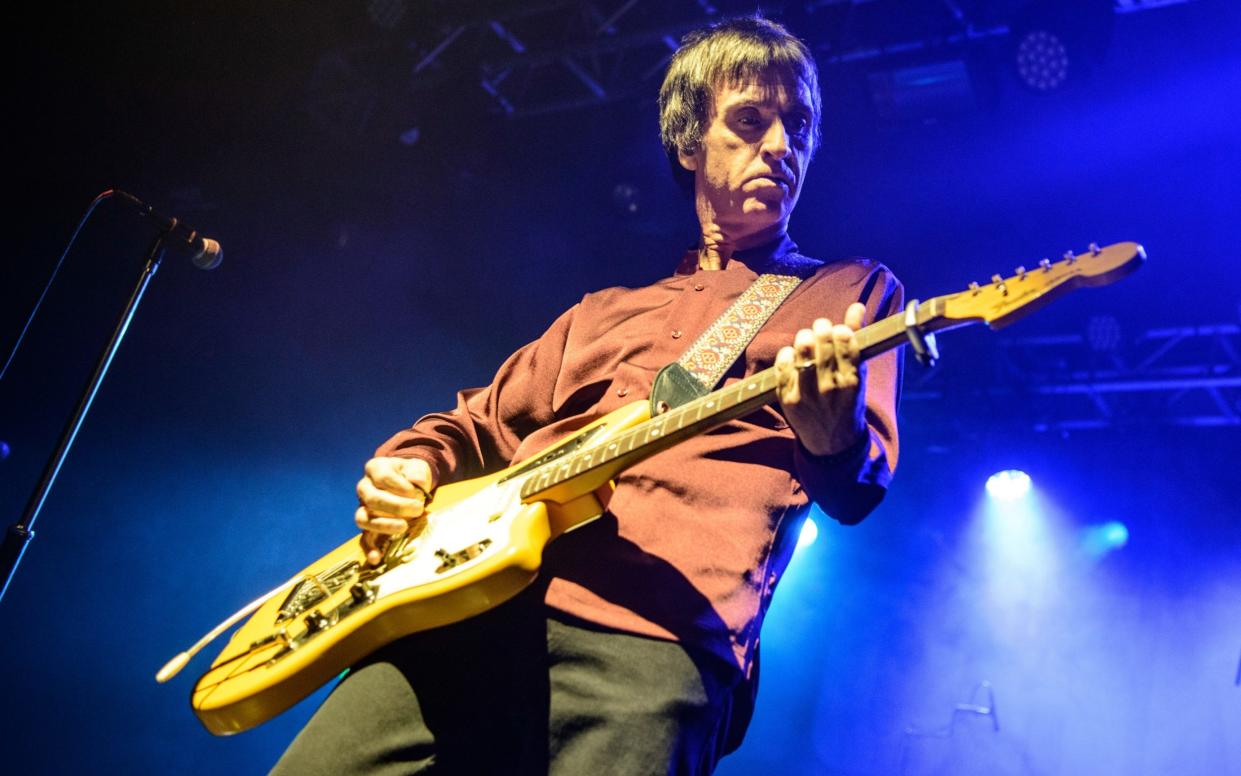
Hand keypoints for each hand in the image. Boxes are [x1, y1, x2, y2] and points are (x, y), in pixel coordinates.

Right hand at [355, 457, 433, 564]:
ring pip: (363, 518)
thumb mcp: (417, 468)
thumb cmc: (412, 475)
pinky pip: (364, 538)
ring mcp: (364, 507)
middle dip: (396, 506)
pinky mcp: (369, 526)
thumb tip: (416, 483)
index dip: (400, 486)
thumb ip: (417, 473)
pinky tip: (377, 558)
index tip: (416, 492)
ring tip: (403, 527)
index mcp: (375, 468)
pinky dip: (369, 549)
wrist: (410, 483)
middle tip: (417, 508)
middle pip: (372, 499)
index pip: (382, 477)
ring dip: (384, 525)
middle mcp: (364, 487)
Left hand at [775, 302, 867, 456]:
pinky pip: (783, 365)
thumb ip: (856, 339)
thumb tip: (857, 306)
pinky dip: (786, 354)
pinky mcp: (787, 399)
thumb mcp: (858, 374)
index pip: (845, 340)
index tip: (838, 330)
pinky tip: (792, 355)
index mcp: (852, 380)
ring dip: (804, 338)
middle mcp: (830, 388)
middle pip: (820, 341)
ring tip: (807, 340)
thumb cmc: (848, 402)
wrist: (832, 443)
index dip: (839, 329)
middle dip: (820, 329)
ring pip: (801, 350)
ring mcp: (807, 394)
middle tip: (820, 330)